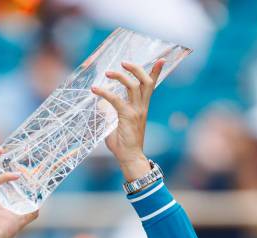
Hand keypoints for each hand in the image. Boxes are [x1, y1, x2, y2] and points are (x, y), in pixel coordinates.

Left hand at [92, 59, 164, 180]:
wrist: (130, 158)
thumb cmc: (123, 144)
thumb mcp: (116, 125)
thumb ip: (109, 113)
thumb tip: (100, 104)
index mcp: (142, 108)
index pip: (150, 86)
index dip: (156, 72)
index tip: (161, 59)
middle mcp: (142, 108)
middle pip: (145, 82)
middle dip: (136, 69)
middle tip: (124, 63)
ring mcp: (136, 111)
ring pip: (133, 86)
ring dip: (121, 76)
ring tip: (108, 72)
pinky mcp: (127, 116)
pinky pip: (116, 99)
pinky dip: (105, 92)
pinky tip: (95, 90)